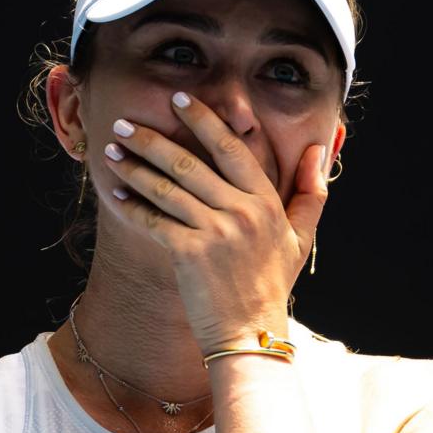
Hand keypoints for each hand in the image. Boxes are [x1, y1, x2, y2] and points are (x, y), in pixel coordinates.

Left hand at [100, 90, 329, 354]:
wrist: (252, 333)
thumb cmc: (272, 284)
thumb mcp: (300, 236)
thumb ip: (311, 190)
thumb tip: (321, 148)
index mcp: (266, 201)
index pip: (232, 148)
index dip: (203, 120)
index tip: (179, 99)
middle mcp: (241, 211)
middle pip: (189, 163)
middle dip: (151, 139)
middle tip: (124, 123)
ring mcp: (215, 232)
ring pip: (167, 188)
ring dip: (134, 167)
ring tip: (112, 151)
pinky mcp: (190, 253)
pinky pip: (154, 221)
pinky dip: (133, 207)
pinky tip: (116, 195)